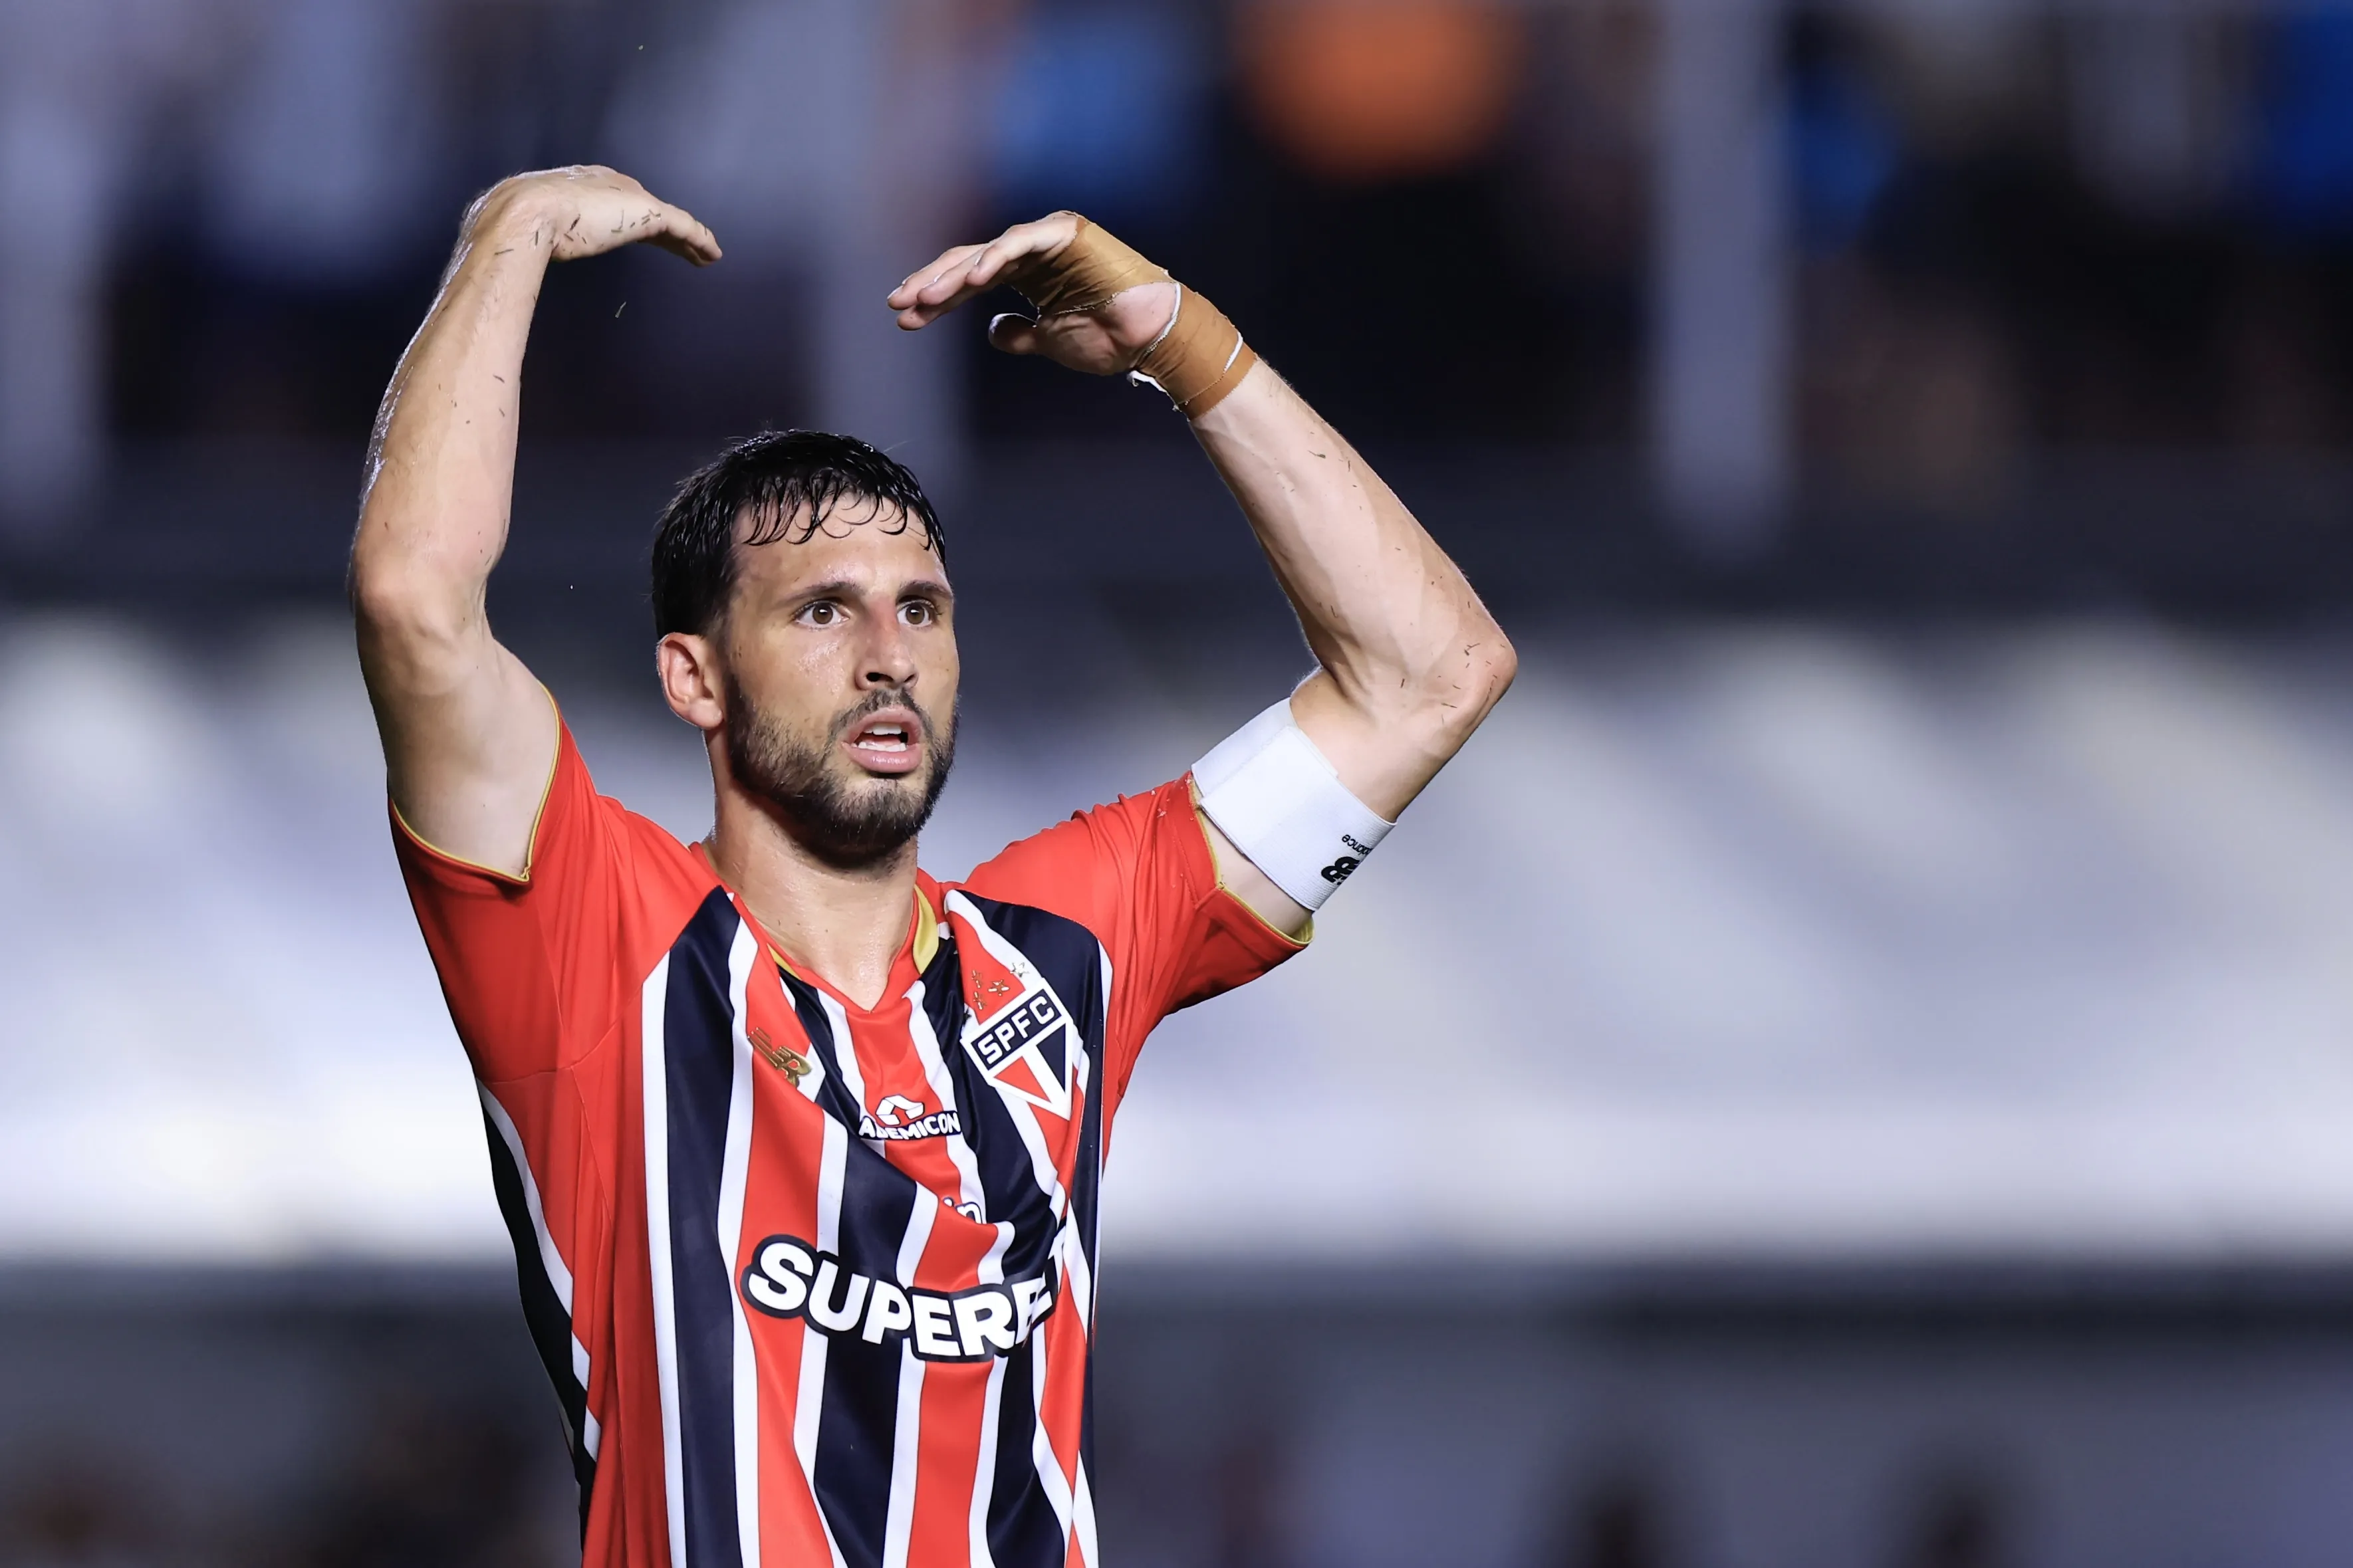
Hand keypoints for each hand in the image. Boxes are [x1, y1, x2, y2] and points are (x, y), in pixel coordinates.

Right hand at [471, 165, 720, 266]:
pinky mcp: (647, 213)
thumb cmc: (516, 223)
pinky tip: (712, 254)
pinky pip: (683, 227)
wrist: (523, 213)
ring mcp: (629, 198)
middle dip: (664, 228)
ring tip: (704, 254)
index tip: (642, 235)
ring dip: (687, 239)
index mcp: (579, 185)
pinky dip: (699, 240)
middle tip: (682, 246)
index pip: (615, 203)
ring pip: (668, 220)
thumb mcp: (527, 226)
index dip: (631, 219)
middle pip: (646, 209)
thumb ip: (533, 234)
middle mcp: (608, 184)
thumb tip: (514, 252)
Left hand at [886, 212, 1175, 376]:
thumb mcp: (1048, 341)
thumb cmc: (1109, 339)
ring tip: (925, 298)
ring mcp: (1047, 238)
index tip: (906, 319)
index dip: (937, 300)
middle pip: (968, 261)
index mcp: (1028, 274)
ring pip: (986, 252)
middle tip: (900, 303)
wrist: (1151, 338)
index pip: (970, 281)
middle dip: (932, 283)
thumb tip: (995, 330)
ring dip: (953, 275)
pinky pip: (1020, 242)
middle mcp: (1033, 251)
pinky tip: (970, 280)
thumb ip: (1019, 334)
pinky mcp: (1065, 232)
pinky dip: (994, 257)